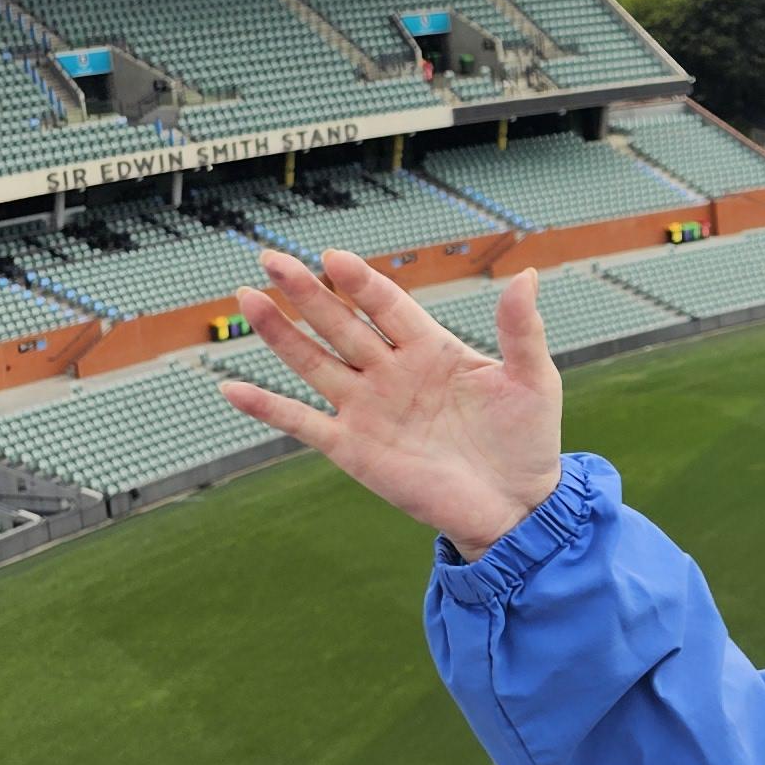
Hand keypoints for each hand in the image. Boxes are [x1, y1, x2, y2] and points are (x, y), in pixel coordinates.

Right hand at [219, 247, 562, 558]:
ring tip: (247, 298)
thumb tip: (528, 275)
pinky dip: (267, 408)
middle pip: (340, 324)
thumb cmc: (528, 440)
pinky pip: (302, 424)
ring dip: (279, 334)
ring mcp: (369, 409)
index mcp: (432, 349)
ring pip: (315, 363)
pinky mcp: (354, 449)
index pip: (386, 305)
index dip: (360, 282)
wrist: (518, 506)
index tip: (333, 257)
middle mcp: (392, 373)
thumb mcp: (533, 380)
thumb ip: (521, 330)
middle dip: (306, 293)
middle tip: (270, 259)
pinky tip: (230, 389)